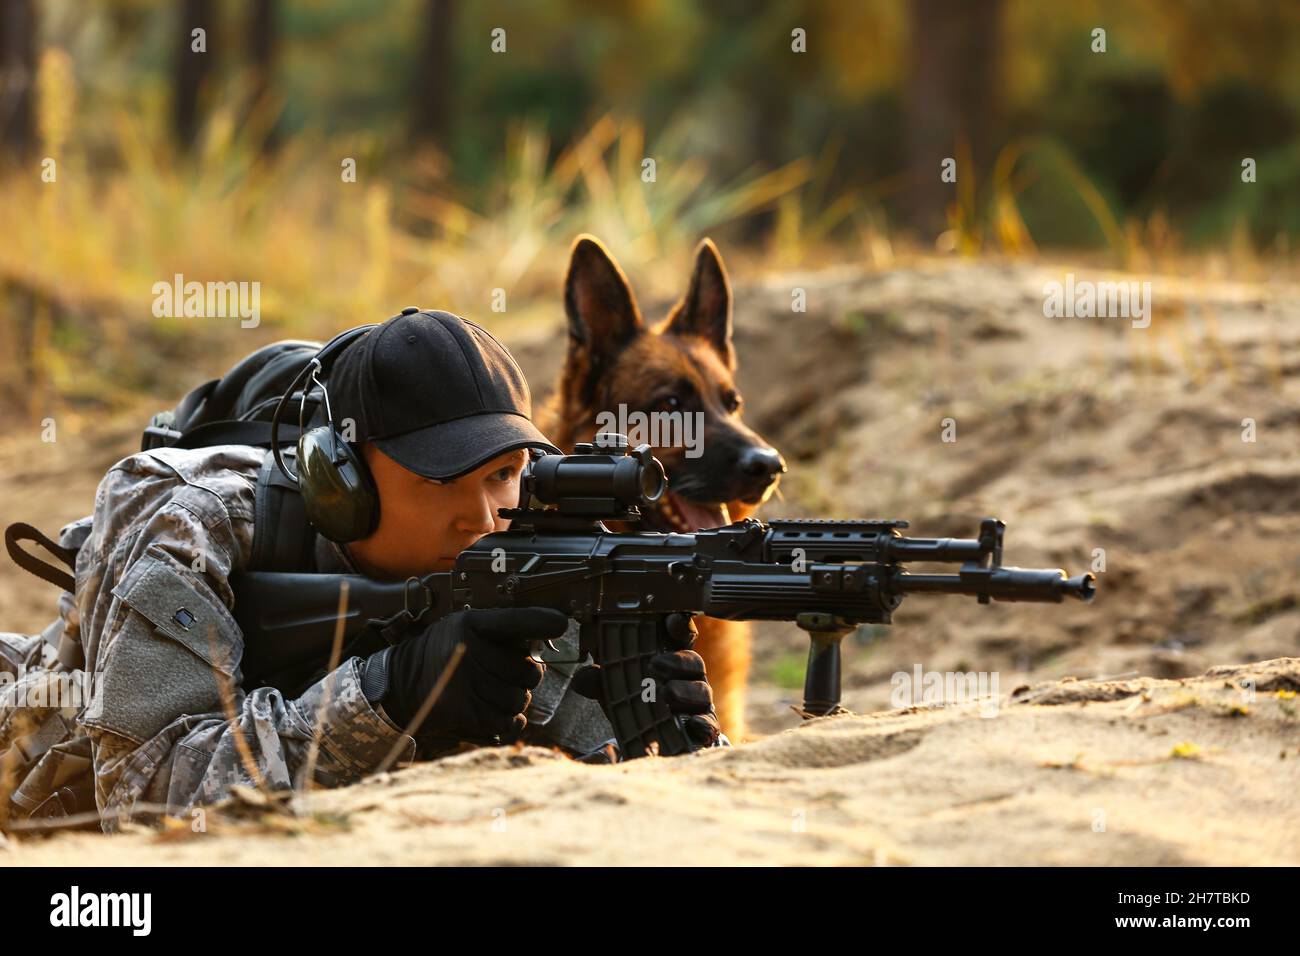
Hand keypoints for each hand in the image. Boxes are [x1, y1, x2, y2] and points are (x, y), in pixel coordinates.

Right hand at [375, 607, 565, 743]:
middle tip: (506, 678)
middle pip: (529, 672)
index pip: (516, 621)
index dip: (541, 622)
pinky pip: (506, 722)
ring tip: (494, 695)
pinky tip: (496, 714)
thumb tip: (545, 643)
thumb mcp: (466, 630)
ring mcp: (465, 680)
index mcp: (472, 623)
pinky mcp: (462, 709)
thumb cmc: (445, 655)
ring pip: (520, 700)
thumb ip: (503, 634)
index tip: (561, 624)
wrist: (403, 684)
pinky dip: (508, 723)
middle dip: (525, 680)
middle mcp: (469, 648)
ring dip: (514, 703)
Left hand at [572, 612, 722, 750]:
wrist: (649, 744)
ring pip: (701, 691)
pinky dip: (702, 724)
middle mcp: (688, 678)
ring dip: (685, 690)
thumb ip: (598, 681)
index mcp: (669, 660)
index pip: (679, 637)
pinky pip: (708, 725)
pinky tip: (694, 725)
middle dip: (677, 660)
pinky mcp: (702, 729)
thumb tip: (583, 676)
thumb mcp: (612, 690)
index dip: (679, 626)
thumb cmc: (634, 705)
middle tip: (655, 664)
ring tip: (667, 693)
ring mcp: (698, 704)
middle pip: (694, 661)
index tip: (672, 620)